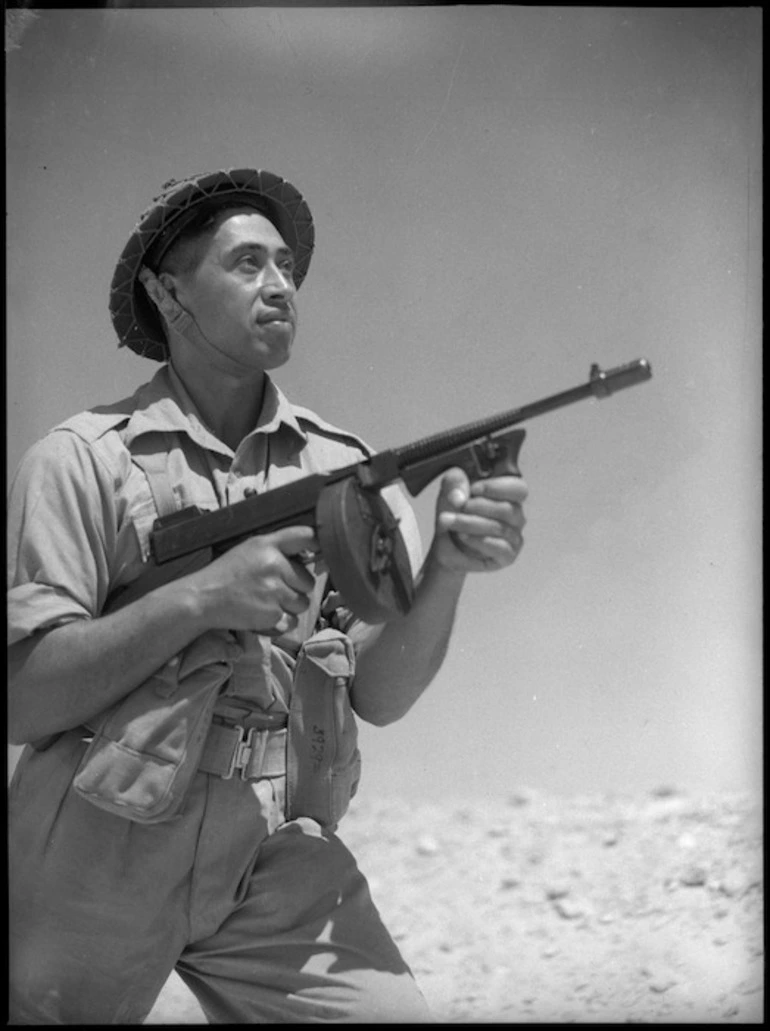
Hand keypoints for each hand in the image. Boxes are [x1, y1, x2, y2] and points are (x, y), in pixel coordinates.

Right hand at [185, 525, 318, 633]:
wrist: (202, 599)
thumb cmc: (227, 574)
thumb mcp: (249, 550)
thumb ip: (278, 548)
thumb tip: (313, 553)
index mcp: (267, 544)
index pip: (305, 536)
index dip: (318, 543)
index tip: (319, 552)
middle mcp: (273, 565)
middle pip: (308, 581)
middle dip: (296, 587)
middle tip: (273, 588)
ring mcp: (274, 591)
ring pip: (303, 603)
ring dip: (289, 606)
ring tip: (266, 601)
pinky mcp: (272, 614)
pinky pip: (293, 621)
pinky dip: (282, 622)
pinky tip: (264, 614)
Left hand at [431, 468, 527, 572]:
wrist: (446, 548)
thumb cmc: (454, 517)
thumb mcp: (448, 494)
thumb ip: (453, 484)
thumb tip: (459, 491)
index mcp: (507, 496)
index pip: (518, 488)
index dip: (496, 488)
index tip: (473, 489)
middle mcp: (515, 516)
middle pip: (508, 509)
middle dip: (478, 506)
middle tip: (457, 506)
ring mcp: (514, 537)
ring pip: (500, 528)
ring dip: (470, 523)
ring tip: (448, 521)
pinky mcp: (508, 556)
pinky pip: (500, 548)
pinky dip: (478, 541)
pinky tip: (462, 536)